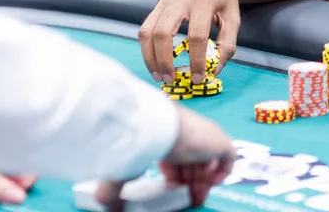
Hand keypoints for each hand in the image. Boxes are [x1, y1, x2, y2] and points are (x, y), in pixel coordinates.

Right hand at [95, 107, 235, 209]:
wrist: (156, 127)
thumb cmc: (137, 141)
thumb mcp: (125, 166)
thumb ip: (114, 185)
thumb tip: (100, 202)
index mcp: (170, 133)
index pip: (177, 157)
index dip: (174, 175)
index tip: (168, 189)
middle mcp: (190, 132)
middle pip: (194, 162)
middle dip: (189, 183)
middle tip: (185, 201)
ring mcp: (207, 136)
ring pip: (208, 164)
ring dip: (202, 184)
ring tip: (194, 201)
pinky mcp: (220, 142)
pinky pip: (228, 158)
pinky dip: (221, 172)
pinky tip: (210, 184)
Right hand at [139, 0, 241, 84]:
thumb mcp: (233, 16)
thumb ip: (227, 44)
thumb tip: (214, 70)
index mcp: (203, 1)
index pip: (196, 36)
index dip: (196, 60)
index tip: (198, 78)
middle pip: (163, 33)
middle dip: (164, 60)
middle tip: (170, 80)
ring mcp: (164, 0)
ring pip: (147, 31)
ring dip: (149, 57)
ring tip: (158, 75)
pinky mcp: (156, 3)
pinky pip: (145, 27)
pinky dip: (146, 47)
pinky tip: (155, 61)